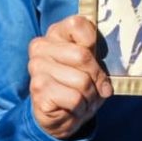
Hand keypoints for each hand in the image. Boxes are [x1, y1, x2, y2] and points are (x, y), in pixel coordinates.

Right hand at [28, 15, 113, 139]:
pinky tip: (73, 108)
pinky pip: (75, 99)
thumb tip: (105, 79)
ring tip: (84, 99)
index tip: (96, 56)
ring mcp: (36, 69)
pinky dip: (81, 108)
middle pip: (82, 55)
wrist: (62, 116)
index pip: (77, 24)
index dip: (94, 43)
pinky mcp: (39, 91)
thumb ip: (98, 57)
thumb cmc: (80, 85)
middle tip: (96, 87)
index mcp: (55, 33)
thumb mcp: (92, 65)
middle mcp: (41, 47)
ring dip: (90, 96)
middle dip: (96, 77)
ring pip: (81, 81)